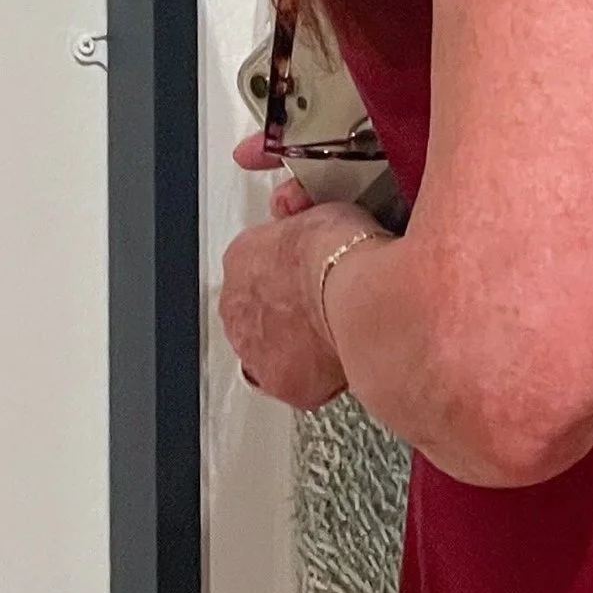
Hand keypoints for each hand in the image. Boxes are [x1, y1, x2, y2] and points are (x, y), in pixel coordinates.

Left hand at [220, 197, 374, 412]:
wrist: (354, 293)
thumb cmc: (340, 249)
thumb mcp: (315, 211)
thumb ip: (299, 219)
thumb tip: (297, 208)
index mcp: (241, 258)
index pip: (257, 268)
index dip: (287, 271)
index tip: (309, 271)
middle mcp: (237, 306)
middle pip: (258, 311)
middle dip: (287, 310)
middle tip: (323, 302)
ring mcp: (255, 349)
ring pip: (272, 350)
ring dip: (296, 344)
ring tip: (333, 331)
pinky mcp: (283, 384)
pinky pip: (297, 382)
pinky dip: (317, 374)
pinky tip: (339, 358)